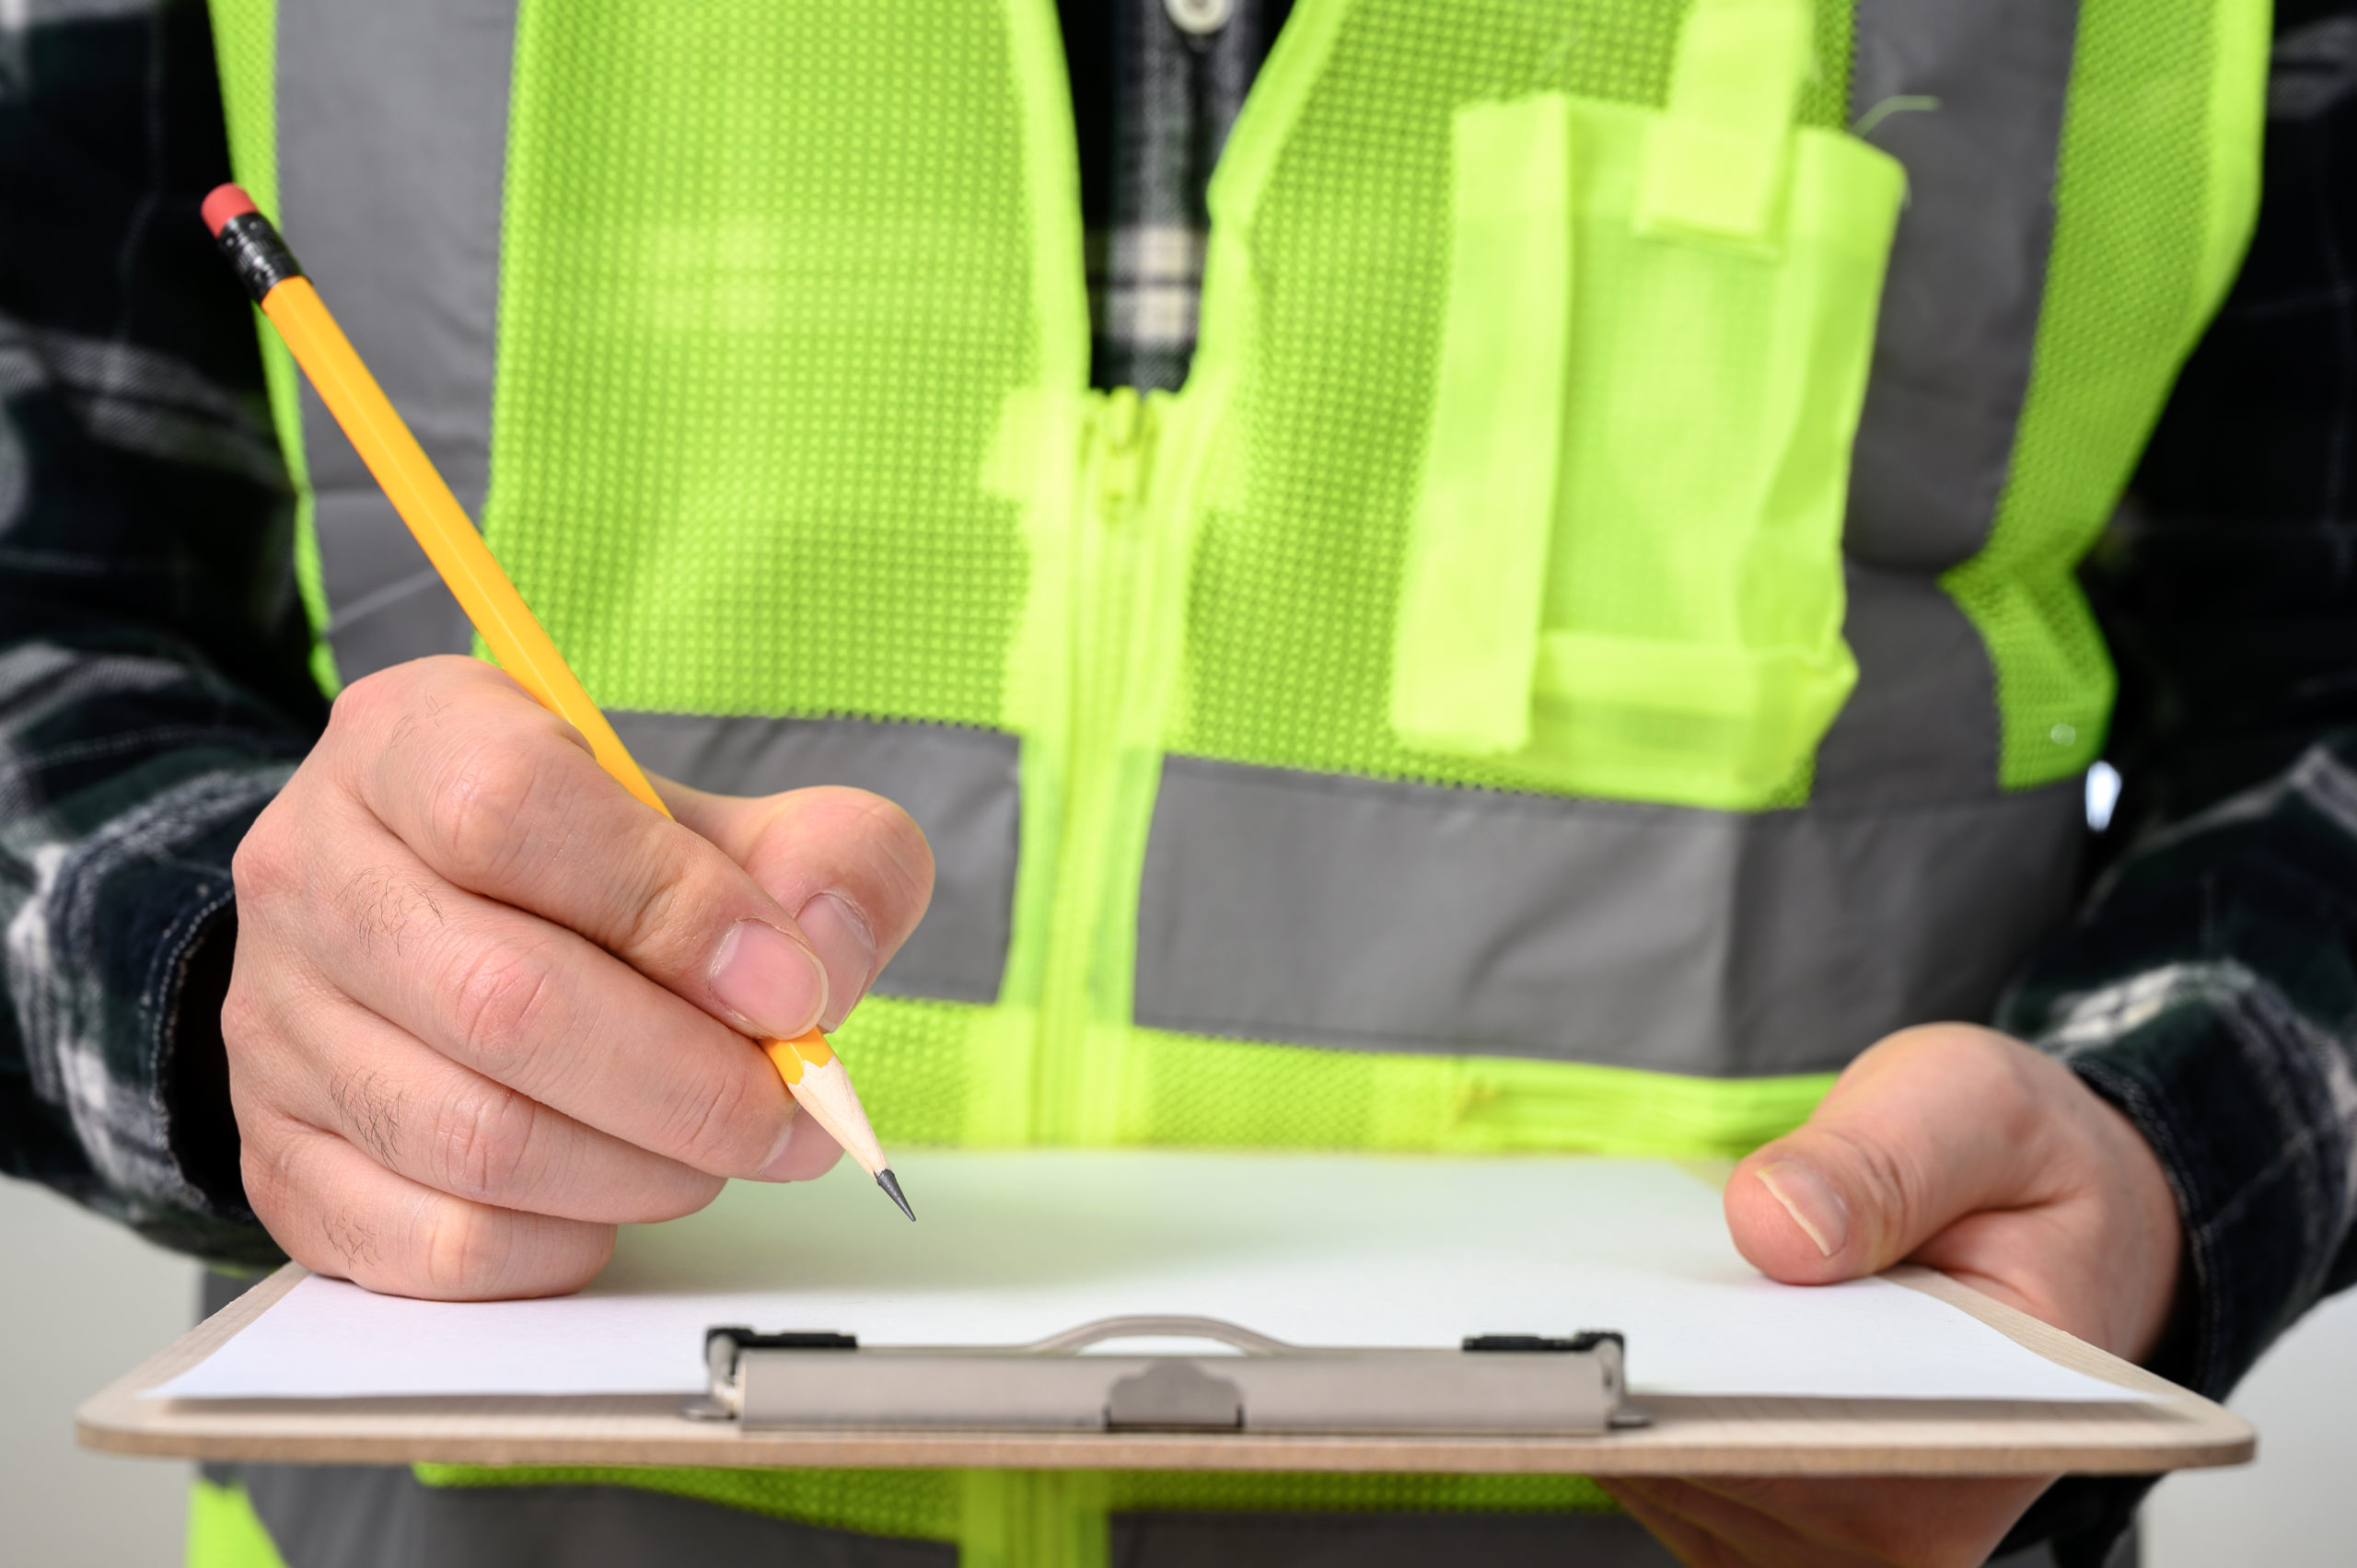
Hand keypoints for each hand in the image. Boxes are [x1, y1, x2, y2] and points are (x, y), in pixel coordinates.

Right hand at [223, 656, 932, 1299]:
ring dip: (643, 1169)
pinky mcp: (280, 1159)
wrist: (452, 928)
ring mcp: (274, 1024)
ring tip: (720, 1151)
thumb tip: (823, 957)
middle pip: (504, 999)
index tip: (789, 987)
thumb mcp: (729, 819)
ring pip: (474, 1137)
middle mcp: (311, 870)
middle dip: (691, 1082)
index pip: (512, 809)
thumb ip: (827, 859)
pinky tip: (616, 1196)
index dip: (673, 910)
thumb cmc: (607, 873)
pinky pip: (435, 1243)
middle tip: (792, 1115)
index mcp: (413, 740)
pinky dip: (561, 1245)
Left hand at [1601, 1024, 2184, 1566]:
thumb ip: (1883, 1163)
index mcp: (1991, 1433)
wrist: (2062, 1217)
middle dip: (1644, 1373)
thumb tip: (1773, 1225)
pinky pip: (1665, 1474)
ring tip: (1609, 1285)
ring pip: (1674, 1480)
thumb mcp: (1976, 1111)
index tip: (1611, 1323)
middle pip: (1724, 1468)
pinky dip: (1633, 1396)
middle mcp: (1913, 1523)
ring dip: (1627, 1384)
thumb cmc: (2028, 1170)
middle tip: (1576, 1281)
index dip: (1703, 1389)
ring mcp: (1837, 1532)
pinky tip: (1632, 1315)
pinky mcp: (1776, 1513)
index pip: (1813, 1441)